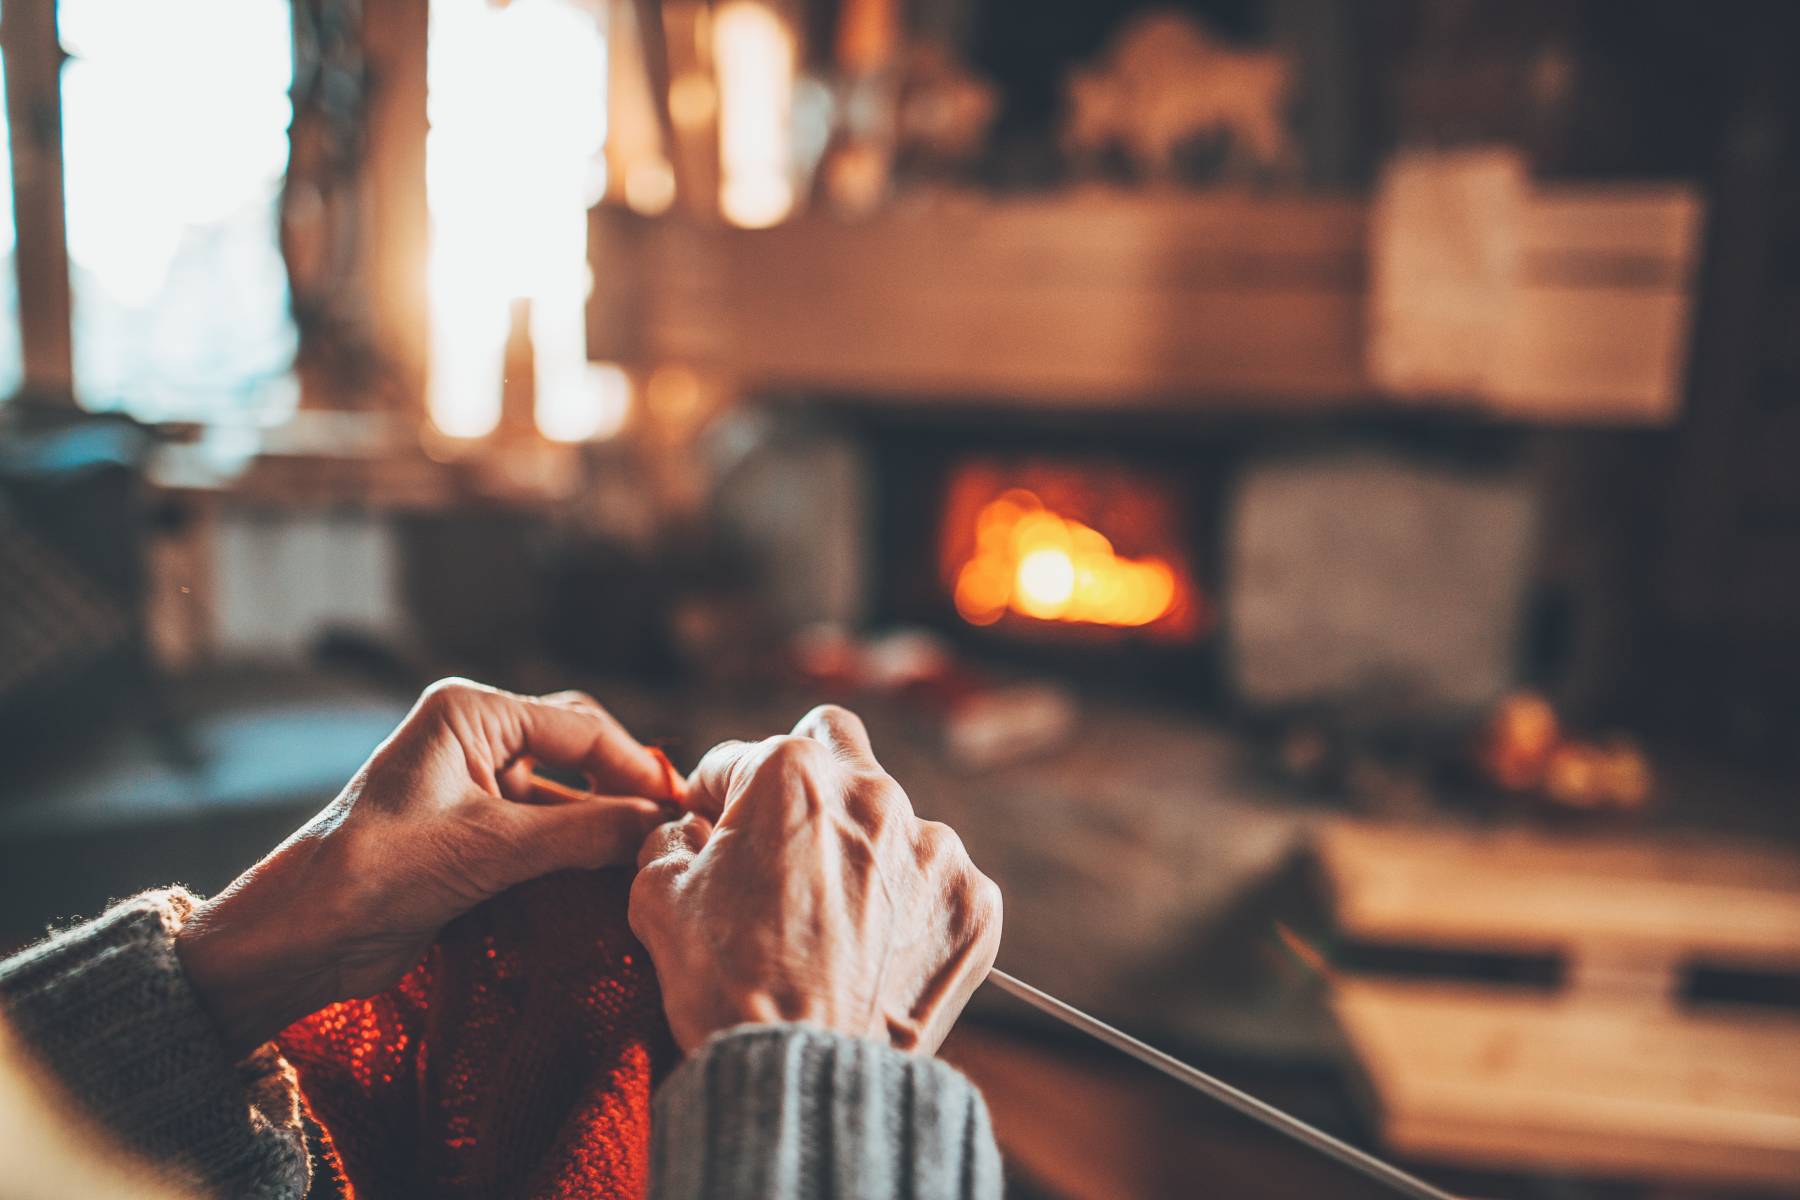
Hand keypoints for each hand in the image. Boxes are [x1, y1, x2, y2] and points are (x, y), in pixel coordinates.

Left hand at [176, 678, 681, 1054]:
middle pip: (579, 751)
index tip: (682, 806)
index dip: (637, 766)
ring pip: (566, 797)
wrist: (303, 937)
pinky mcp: (474, 835)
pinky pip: (545, 833)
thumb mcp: (492, 847)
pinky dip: (579, 853)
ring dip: (604, 826)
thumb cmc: (379, 871)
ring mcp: (475, 787)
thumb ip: (585, 831)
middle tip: (673, 827)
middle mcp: (476, 738)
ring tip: (652, 859)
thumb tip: (663, 825)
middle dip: (624, 788)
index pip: (581, 726)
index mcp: (471, 712)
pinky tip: (612, 878)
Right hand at [629, 705, 1001, 1055]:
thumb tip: (691, 830)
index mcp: (791, 773)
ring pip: (892, 818)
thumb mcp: (658, 896)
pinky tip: (876, 950)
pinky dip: (909, 906)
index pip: (736, 760)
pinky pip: (937, 882)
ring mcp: (934, 847)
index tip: (711, 836)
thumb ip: (671, 837)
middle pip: (834, 744)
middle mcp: (874, 793)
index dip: (713, 800)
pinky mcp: (973, 901)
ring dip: (862, 850)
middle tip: (783, 835)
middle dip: (804, 775)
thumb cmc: (725, 984)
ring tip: (832, 921)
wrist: (802, 1076)